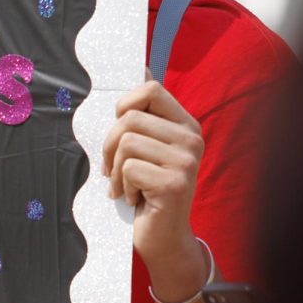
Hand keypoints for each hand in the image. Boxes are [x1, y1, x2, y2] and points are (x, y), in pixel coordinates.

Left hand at [102, 75, 203, 270]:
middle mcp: (192, 140)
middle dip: (110, 144)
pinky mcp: (175, 183)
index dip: (125, 104)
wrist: (163, 238)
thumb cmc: (146, 189)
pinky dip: (122, 187)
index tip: (120, 127)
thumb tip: (140, 64)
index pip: (150, 88)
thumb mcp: (146, 147)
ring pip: (126, 142)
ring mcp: (187, 162)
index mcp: (186, 126)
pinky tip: (135, 198)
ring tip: (125, 185)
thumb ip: (144, 113)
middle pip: (129, 117)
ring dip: (115, 169)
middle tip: (114, 168)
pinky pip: (128, 169)